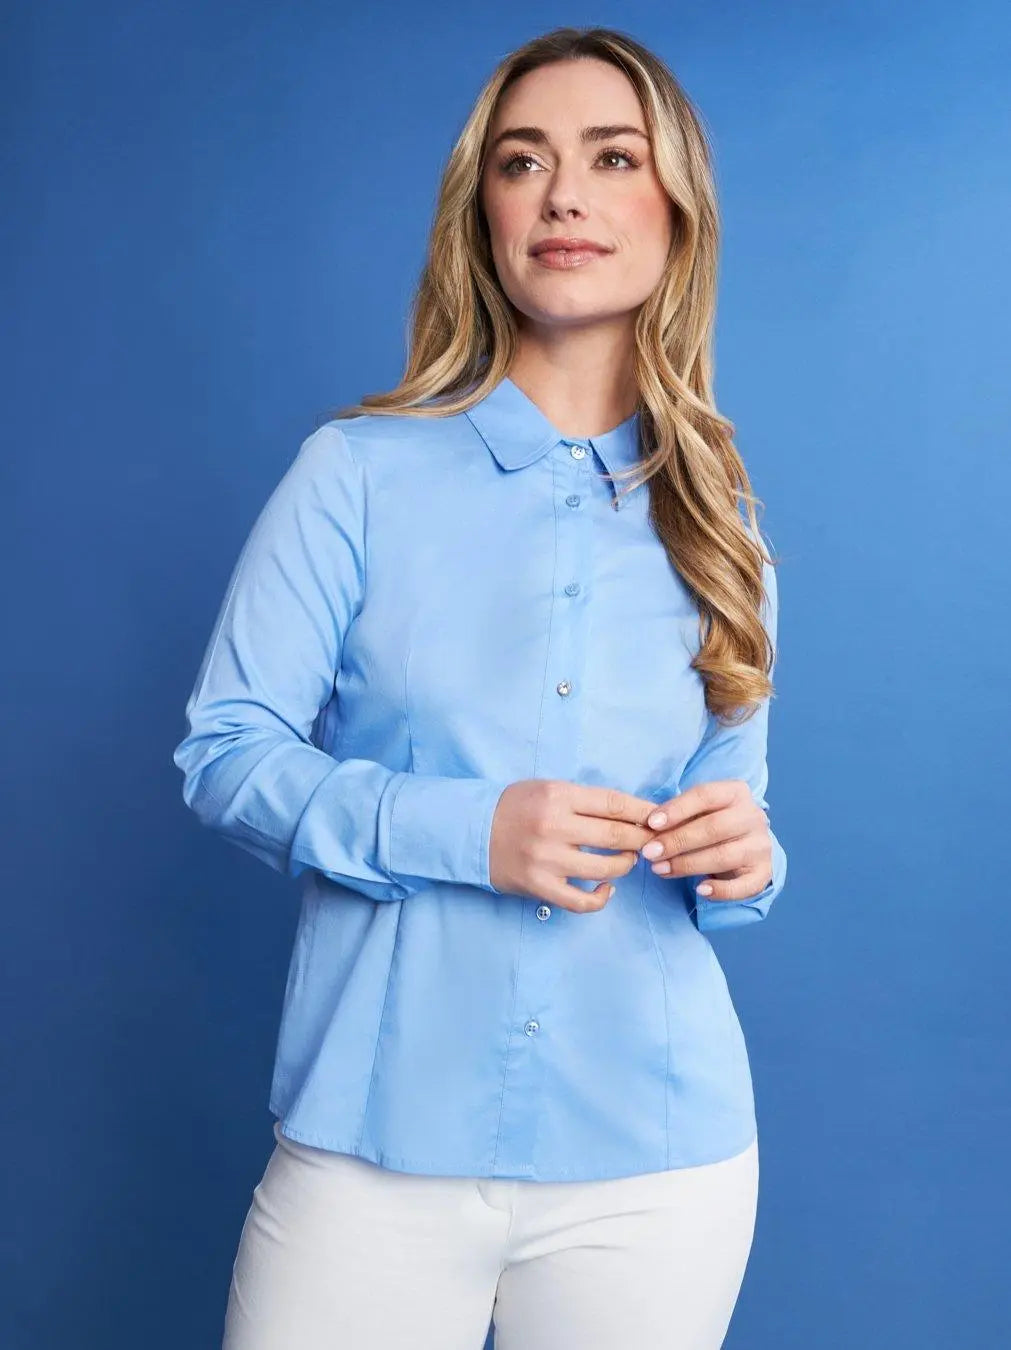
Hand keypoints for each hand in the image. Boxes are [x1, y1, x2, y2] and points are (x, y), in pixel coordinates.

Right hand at [489, 780, 657, 911]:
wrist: (472, 831)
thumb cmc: (516, 807)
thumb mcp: (549, 789)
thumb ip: (586, 801)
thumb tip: (634, 814)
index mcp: (559, 796)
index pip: (615, 804)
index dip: (644, 813)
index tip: (660, 819)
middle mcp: (554, 826)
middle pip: (617, 836)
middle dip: (642, 840)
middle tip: (652, 842)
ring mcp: (547, 859)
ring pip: (606, 869)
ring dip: (625, 866)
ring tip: (627, 860)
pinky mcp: (540, 886)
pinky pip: (582, 901)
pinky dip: (601, 898)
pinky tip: (606, 889)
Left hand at [639, 779, 773, 900]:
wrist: (746, 844)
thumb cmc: (712, 823)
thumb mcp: (699, 811)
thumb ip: (679, 816)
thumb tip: (648, 829)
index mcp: (736, 792)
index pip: (705, 795)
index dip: (677, 809)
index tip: (651, 823)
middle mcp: (753, 816)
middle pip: (714, 827)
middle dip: (677, 841)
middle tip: (650, 852)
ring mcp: (761, 845)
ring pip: (724, 856)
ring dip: (688, 865)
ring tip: (660, 869)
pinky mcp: (763, 872)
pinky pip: (743, 886)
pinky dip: (721, 891)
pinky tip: (700, 890)